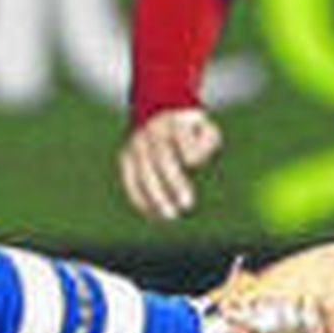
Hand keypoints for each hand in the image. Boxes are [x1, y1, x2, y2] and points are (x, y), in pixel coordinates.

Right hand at [117, 107, 222, 221]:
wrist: (158, 116)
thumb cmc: (191, 132)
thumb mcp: (205, 129)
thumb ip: (207, 142)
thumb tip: (191, 163)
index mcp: (174, 121)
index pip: (181, 136)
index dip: (187, 150)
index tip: (193, 164)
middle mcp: (152, 131)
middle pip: (162, 157)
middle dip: (174, 182)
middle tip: (187, 205)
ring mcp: (136, 145)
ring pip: (143, 173)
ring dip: (156, 196)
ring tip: (170, 216)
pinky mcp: (125, 158)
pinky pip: (130, 181)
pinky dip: (140, 199)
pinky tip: (154, 215)